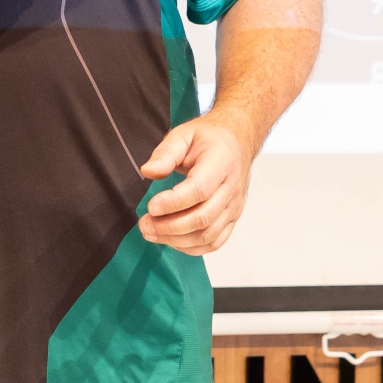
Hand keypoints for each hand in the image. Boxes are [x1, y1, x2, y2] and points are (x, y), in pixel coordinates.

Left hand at [136, 112, 263, 254]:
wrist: (237, 141)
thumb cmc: (210, 138)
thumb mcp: (183, 134)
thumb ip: (165, 153)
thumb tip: (148, 171)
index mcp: (220, 164)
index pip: (199, 189)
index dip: (174, 202)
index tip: (151, 207)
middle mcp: (231, 188)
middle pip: (203, 217)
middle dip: (169, 226)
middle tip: (144, 224)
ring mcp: (234, 206)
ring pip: (208, 235)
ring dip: (176, 240)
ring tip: (151, 233)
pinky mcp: (232, 218)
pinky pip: (215, 242)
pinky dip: (191, 247)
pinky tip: (171, 240)